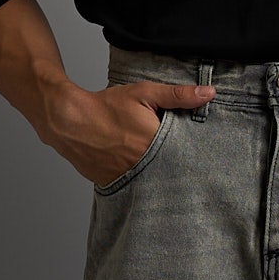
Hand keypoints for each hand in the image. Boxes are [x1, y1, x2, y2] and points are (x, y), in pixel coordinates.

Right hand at [46, 79, 215, 185]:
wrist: (69, 121)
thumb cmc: (106, 106)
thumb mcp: (144, 94)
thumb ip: (178, 95)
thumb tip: (209, 93)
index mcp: (155, 145)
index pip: (188, 155)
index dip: (195, 153)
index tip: (204, 153)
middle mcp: (143, 167)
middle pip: (173, 171)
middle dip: (180, 165)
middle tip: (187, 161)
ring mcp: (128, 179)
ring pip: (156, 181)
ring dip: (162, 174)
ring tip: (163, 165)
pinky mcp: (116, 186)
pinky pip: (138, 186)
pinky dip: (143, 180)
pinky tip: (143, 169)